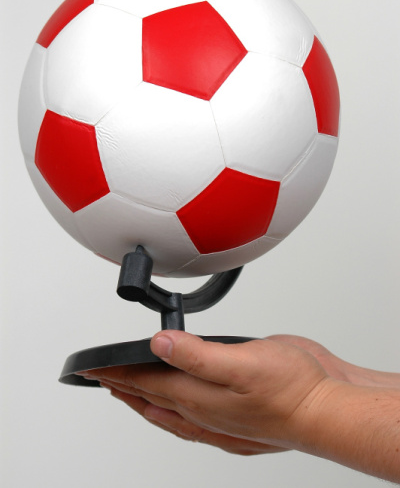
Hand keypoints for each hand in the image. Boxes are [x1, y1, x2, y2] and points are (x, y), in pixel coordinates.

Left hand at [79, 332, 332, 453]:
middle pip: (152, 399)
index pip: (146, 383)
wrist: (329, 408)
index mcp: (199, 397)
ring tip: (131, 394)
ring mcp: (222, 416)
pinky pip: (194, 418)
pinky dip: (177, 411)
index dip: (117, 373)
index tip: (93, 367)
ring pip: (171, 410)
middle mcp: (206, 410)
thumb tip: (159, 346)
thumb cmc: (292, 389)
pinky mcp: (238, 413)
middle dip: (124, 386)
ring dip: (146, 400)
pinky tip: (181, 410)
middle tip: (102, 378)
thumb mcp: (242, 363)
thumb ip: (197, 355)